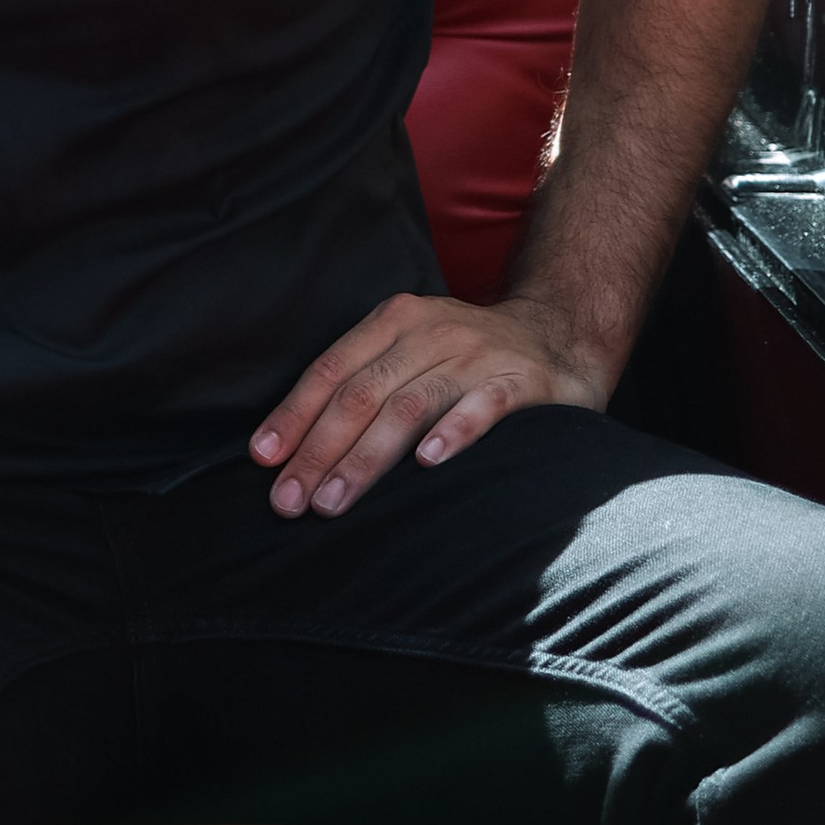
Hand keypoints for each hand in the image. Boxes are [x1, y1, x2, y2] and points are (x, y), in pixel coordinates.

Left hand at [249, 288, 612, 516]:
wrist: (560, 333)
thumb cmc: (468, 357)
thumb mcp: (411, 353)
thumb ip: (365, 386)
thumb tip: (296, 447)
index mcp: (393, 322)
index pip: (331, 371)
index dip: (294, 416)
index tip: (264, 460)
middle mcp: (430, 332)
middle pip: (362, 395)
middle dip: (319, 450)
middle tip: (290, 501)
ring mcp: (477, 355)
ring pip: (410, 407)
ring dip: (368, 457)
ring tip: (335, 500)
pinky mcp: (521, 381)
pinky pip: (484, 407)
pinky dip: (454, 432)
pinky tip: (428, 463)